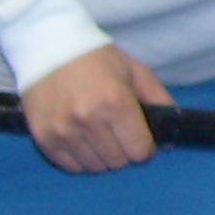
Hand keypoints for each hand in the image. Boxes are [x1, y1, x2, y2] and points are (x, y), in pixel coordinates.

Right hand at [20, 45, 173, 173]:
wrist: (47, 47)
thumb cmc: (96, 58)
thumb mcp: (135, 71)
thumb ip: (159, 100)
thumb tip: (171, 139)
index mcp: (115, 103)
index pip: (139, 150)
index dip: (145, 146)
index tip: (140, 136)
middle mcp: (88, 120)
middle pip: (118, 161)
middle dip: (124, 151)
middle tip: (118, 133)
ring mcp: (63, 131)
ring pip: (95, 167)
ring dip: (102, 156)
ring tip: (98, 134)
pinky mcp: (43, 138)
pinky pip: (70, 166)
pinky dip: (80, 159)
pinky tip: (80, 140)